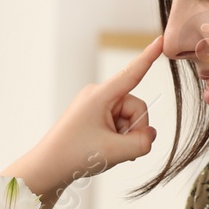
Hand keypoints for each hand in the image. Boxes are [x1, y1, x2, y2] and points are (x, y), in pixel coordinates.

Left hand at [22, 35, 162, 191]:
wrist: (48, 169)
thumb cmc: (74, 156)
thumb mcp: (116, 152)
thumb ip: (143, 142)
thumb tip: (150, 135)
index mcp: (100, 96)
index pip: (132, 73)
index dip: (149, 56)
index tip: (161, 39)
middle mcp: (98, 95)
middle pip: (136, 107)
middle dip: (134, 129)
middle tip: (119, 149)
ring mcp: (96, 106)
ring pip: (129, 118)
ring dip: (125, 137)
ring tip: (107, 150)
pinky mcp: (94, 116)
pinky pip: (119, 124)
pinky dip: (119, 139)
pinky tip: (107, 150)